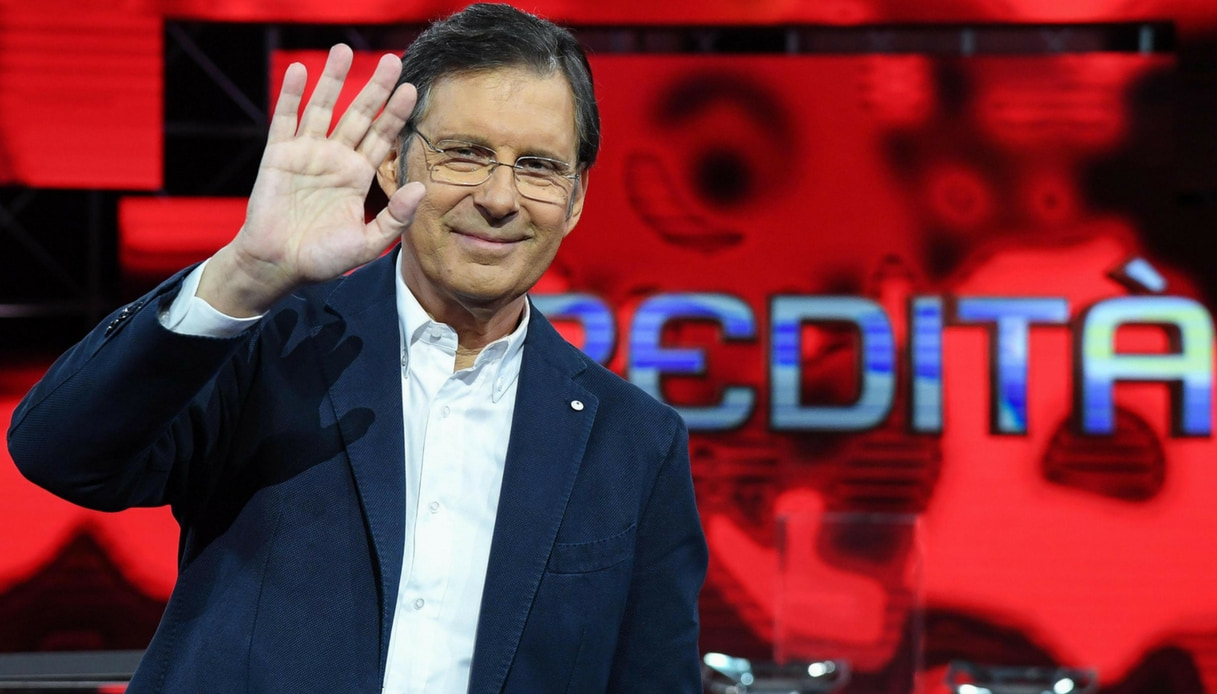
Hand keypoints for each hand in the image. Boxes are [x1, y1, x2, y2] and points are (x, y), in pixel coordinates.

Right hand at [198, 44, 425, 316]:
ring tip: (343, 50)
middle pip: (359, 115)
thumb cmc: (323, 258)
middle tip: (393, 62)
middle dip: (375, 89)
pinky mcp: (278, 154)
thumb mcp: (367, 243)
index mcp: (359, 176)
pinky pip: (285, 119)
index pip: (382, 137)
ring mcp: (307, 153)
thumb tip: (420, 188)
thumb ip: (395, 218)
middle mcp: (336, 158)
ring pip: (322, 108)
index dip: (395, 114)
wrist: (279, 265)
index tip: (412, 90)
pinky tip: (300, 70)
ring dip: (333, 80)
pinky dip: (292, 94)